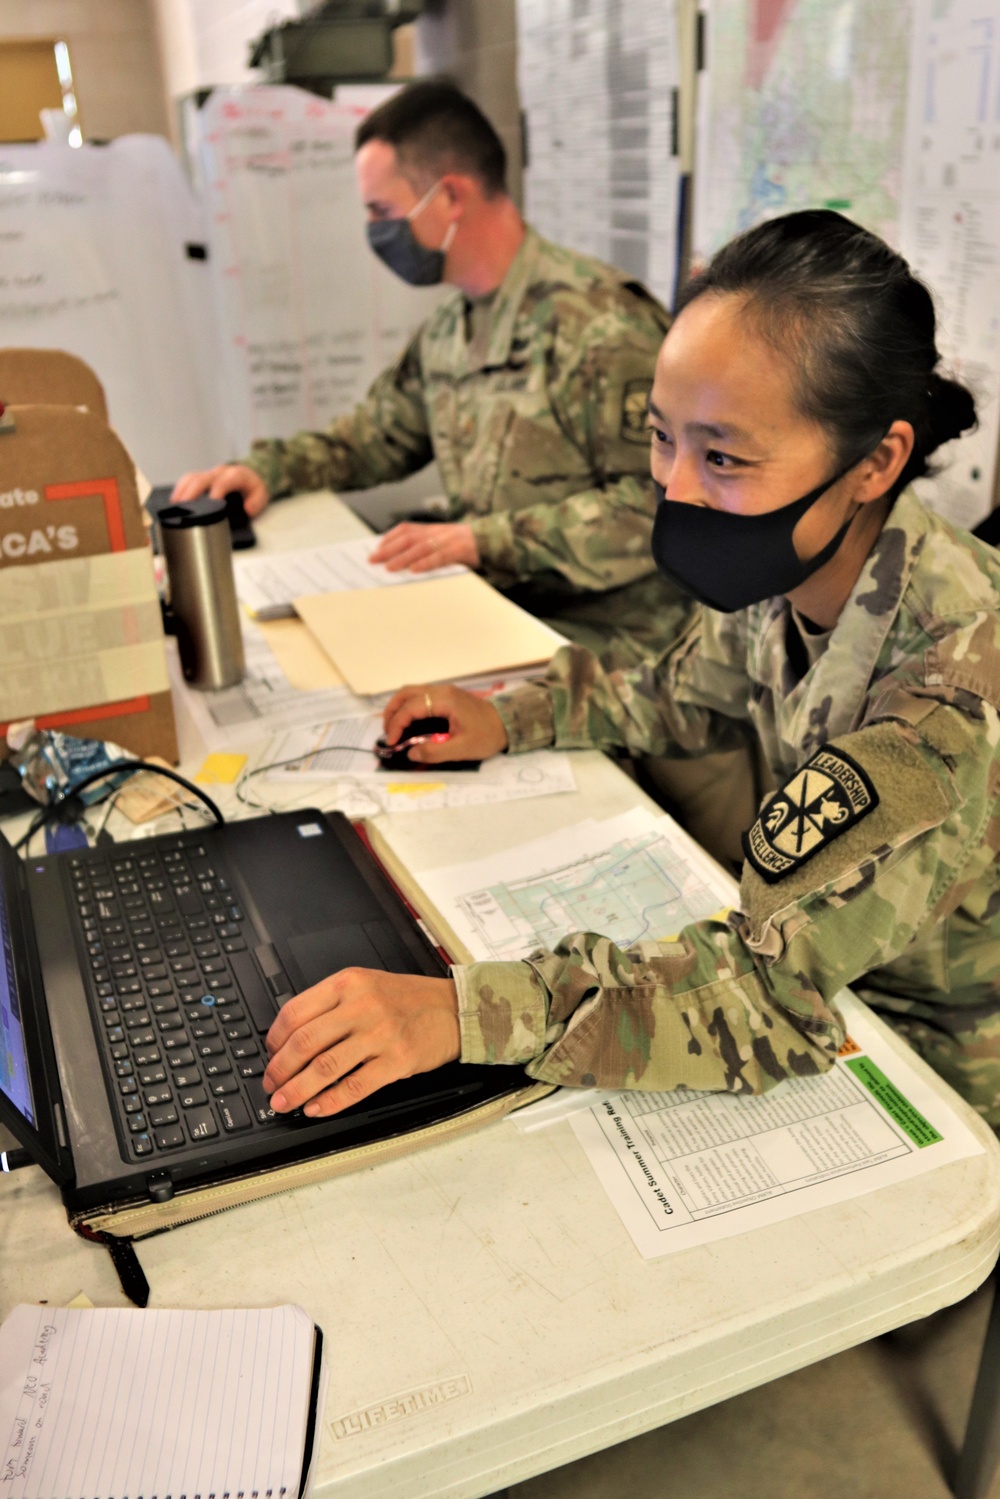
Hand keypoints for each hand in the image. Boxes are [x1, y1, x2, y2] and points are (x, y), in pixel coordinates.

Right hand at [171, 463, 269, 516]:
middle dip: (191, 492)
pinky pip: (188, 479)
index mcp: (235, 475)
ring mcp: (210, 473)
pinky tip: (175, 500)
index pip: (223, 483)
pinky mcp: (203, 476)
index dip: (215, 493)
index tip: (209, 507)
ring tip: (174, 506)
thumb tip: (248, 509)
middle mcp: (220, 472)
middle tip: (183, 508)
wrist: (251, 473)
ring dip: (182, 490)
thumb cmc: (253, 486)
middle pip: (201, 478)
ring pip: (192, 477)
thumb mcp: (262, 494)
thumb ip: (257, 502)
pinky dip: (180, 488)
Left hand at [263, 968, 460, 1116]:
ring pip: (324, 1067)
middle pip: (305, 1041)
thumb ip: (332, 1004)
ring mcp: (380, 1034)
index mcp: (348, 983)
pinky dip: (330, 1102)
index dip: (274, 1038)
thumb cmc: (407, 999)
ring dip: (297, 1090)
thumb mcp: (366, 984)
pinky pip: (354, 1087)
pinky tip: (316, 1108)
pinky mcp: (396, 1060)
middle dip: (279, 1069)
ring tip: (283, 1102)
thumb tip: (292, 1038)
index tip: (269, 1054)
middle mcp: (361, 1005)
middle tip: (270, 1083)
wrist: (452, 1008)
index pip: (296, 1011)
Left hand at [368, 521, 478, 572]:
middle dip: (388, 549)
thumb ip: (428, 549)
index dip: (390, 538)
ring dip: (403, 558)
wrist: (497, 540)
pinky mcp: (461, 550)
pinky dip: (426, 563)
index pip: (407, 529)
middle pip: (408, 538)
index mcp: (434, 529)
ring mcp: (450, 540)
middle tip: (373, 560)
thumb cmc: (469, 547)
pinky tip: (414, 570)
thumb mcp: (446, 543)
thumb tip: (404, 563)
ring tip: (389, 567)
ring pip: (421, 547)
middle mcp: (439, 532)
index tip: (376, 547)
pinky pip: (441, 556)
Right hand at [382, 683, 508, 762]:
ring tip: (393, 727)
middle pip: (406, 693)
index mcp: (445, 700)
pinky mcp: (446, 695)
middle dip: (392, 712)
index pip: (411, 708)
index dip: (397, 724)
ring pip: (411, 692)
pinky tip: (408, 722)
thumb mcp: (462, 749)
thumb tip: (411, 753)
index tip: (392, 742)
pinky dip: (408, 706)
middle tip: (387, 733)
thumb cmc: (487, 736)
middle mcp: (442, 691)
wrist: (507, 724)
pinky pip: (420, 696)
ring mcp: (444, 691)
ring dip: (398, 707)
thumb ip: (435, 752)